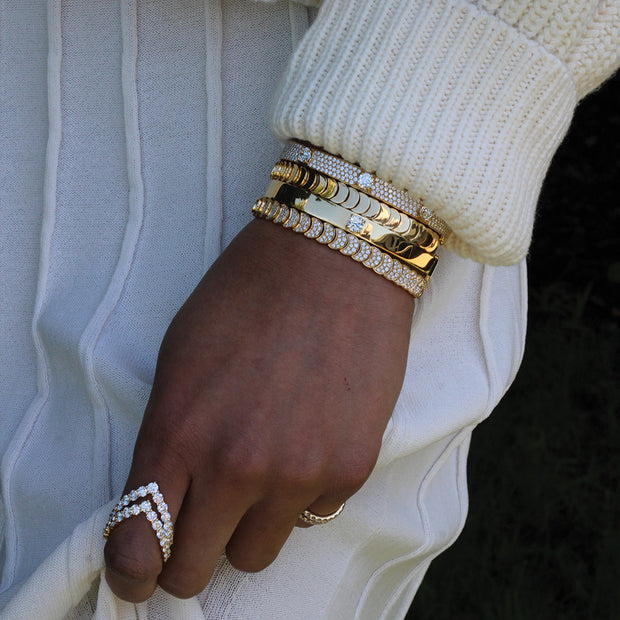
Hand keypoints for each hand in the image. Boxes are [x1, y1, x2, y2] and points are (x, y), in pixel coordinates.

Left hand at [103, 218, 414, 601]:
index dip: (132, 569)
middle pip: (196, 571)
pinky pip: (314, 513)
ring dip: (251, 524)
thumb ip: (168, 440)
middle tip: (200, 527)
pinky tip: (310, 437)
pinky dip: (303, 491)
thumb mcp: (179, 360)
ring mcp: (300, 473)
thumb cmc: (248, 296)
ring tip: (263, 468)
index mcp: (180, 434)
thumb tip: (169, 498)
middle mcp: (238, 467)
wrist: (333, 261)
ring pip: (258, 553)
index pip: (139, 547)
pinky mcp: (352, 468)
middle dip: (191, 556)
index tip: (138, 569)